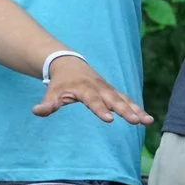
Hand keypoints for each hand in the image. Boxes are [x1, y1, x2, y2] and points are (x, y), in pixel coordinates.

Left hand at [32, 52, 154, 124]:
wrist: (68, 63)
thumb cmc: (60, 82)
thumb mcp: (52, 92)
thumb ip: (48, 104)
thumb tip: (36, 112)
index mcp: (84, 88)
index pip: (93, 101)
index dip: (101, 110)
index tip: (110, 119)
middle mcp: (99, 88)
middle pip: (114, 100)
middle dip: (126, 111)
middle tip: (137, 121)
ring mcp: (107, 89)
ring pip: (124, 99)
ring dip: (136, 110)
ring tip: (147, 121)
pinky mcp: (112, 91)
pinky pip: (126, 100)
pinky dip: (136, 108)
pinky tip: (146, 118)